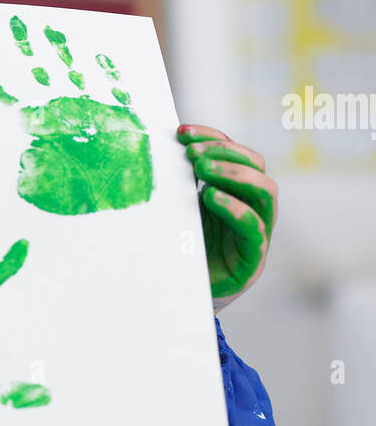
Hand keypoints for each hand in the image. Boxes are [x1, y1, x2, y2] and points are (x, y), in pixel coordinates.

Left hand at [176, 125, 277, 311]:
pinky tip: (211, 197)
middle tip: (193, 154)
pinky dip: (235, 208)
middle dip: (224, 152)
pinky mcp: (253, 258)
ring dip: (234, 174)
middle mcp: (254, 206)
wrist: (185, 294)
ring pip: (265, 191)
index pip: (235, 153)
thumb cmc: (186, 248)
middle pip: (256, 165)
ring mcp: (258, 231)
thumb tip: (160, 149)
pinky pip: (254, 228)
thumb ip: (182, 184)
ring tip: (203, 170)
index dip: (212, 137)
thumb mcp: (183, 209)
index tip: (182, 132)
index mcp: (238, 190)